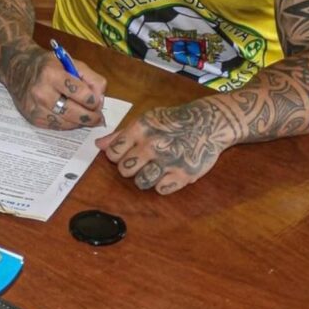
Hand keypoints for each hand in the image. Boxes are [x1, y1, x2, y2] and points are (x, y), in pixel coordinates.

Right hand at [5, 44, 106, 129]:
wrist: (17, 69)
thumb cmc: (47, 64)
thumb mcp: (70, 62)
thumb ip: (90, 78)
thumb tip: (100, 99)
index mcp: (52, 74)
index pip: (82, 94)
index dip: (95, 101)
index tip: (96, 101)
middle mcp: (41, 92)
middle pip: (76, 113)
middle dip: (92, 117)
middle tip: (98, 117)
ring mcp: (35, 107)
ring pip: (68, 124)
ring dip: (80, 122)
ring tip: (85, 117)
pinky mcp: (32, 118)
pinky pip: (57, 127)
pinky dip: (67, 124)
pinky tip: (69, 116)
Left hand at [95, 102, 238, 193]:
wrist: (209, 121)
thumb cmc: (174, 121)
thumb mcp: (147, 119)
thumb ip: (121, 134)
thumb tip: (98, 145)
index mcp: (140, 130)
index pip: (113, 152)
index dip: (116, 156)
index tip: (124, 154)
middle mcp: (152, 146)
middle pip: (125, 170)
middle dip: (129, 168)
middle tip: (140, 163)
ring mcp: (168, 161)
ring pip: (141, 182)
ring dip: (144, 178)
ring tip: (153, 169)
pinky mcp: (184, 174)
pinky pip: (161, 189)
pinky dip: (162, 184)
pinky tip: (167, 174)